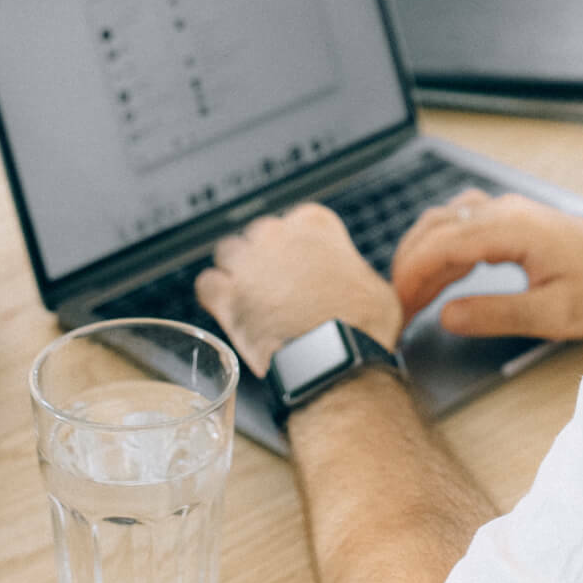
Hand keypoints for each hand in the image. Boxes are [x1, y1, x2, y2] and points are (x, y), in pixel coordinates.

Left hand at [195, 203, 402, 376]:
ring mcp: (247, 262)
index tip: (300, 269)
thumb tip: (351, 283)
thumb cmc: (362, 326)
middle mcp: (276, 233)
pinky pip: (207, 283)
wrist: (336, 359)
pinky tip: (229, 310)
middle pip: (258, 236)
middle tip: (276, 290)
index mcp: (314, 223)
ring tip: (251, 301)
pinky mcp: (226, 294)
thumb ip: (352, 272)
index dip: (295, 250)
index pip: (294, 224)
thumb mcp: (374, 285)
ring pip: (228, 253)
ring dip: (237, 273)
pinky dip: (216, 296)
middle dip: (264, 259)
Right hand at [389, 190, 582, 342]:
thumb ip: (495, 314)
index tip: (396, 308)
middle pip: (434, 228)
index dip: (411, 275)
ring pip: (444, 222)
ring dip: (422, 255)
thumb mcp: (552, 313)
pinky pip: (462, 224)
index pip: (440, 244)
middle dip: (409, 266)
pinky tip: (439, 278)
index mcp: (510, 227)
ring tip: (411, 298)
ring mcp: (507, 210)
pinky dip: (441, 249)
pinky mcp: (512, 219)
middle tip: (396, 309)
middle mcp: (503, 210)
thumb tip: (446, 316)